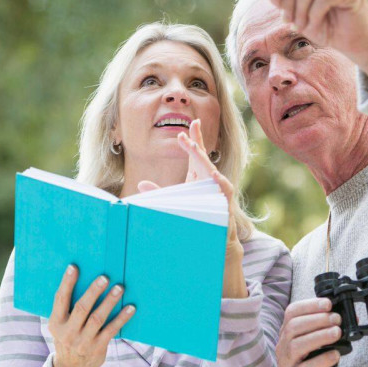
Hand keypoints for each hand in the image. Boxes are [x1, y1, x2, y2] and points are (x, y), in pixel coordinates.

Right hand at [48, 265, 134, 366]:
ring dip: (109, 301)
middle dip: (93, 291)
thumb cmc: (68, 337)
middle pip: (82, 308)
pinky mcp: (97, 347)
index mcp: (56, 322)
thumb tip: (83, 278)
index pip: (60, 299)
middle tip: (104, 277)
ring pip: (98, 318)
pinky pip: (111, 330)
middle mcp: (68, 332)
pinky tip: (130, 308)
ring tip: (119, 288)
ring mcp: (83, 341)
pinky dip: (122, 318)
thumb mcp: (61, 325)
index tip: (74, 267)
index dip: (67, 282)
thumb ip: (67, 308)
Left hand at [137, 119, 246, 297]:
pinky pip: (224, 191)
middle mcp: (210, 181)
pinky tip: (213, 176)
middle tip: (187, 133)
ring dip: (203, 161)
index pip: (197, 154)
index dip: (194, 138)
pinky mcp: (225, 204)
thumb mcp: (176, 202)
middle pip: (203, 159)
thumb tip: (141, 184)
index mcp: (199, 177)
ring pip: (212, 172)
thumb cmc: (197, 218)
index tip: (192, 123)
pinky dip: (219, 183)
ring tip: (195, 149)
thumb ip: (160, 192)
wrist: (218, 242)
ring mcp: (219, 191)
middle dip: (195, 145)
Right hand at [276, 298, 341, 366]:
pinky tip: (335, 354)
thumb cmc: (312, 366)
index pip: (291, 312)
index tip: (327, 303)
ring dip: (319, 336)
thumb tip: (350, 317)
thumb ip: (328, 331)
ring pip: (297, 345)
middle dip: (317, 319)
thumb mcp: (318, 345)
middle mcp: (283, 346)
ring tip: (337, 332)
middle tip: (336, 318)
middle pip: (293, 326)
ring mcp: (287, 363)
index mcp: (287, 334)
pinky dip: (322, 359)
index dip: (309, 305)